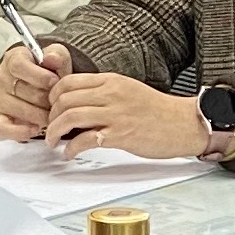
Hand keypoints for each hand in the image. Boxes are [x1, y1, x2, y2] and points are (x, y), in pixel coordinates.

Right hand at [0, 39, 67, 138]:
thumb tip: (51, 59)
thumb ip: (57, 55)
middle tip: (59, 102)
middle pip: (22, 91)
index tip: (55, 81)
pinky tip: (36, 129)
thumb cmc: (48, 70)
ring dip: (40, 115)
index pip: (19, 66)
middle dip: (45, 98)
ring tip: (53, 114)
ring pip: (18, 110)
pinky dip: (21, 131)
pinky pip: (4, 128)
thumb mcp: (56, 57)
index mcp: (13, 59)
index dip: (39, 76)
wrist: (40, 85)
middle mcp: (1, 78)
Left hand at [44, 68, 213, 159]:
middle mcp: (111, 94)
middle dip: (50, 116)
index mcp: (111, 81)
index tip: (51, 108)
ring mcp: (115, 114)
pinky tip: (70, 153)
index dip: (53, 96)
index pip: (68, 81)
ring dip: (54, 132)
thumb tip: (79, 102)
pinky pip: (85, 139)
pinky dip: (72, 148)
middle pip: (64, 99)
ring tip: (53, 142)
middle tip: (50, 128)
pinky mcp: (121, 135)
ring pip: (70, 117)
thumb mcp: (128, 91)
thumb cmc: (158, 112)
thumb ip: (104, 93)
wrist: (185, 123)